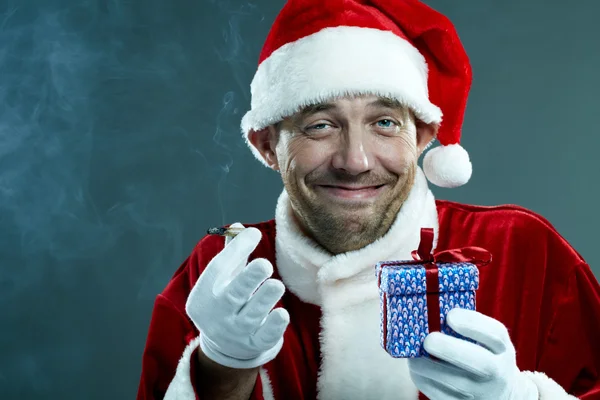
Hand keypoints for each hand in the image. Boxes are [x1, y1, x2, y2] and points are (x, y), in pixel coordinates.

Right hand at [185, 223, 289, 368]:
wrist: (225, 348)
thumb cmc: (225, 302)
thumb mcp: (220, 281)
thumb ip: (231, 255)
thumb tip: (238, 226)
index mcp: (206, 293)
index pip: (219, 269)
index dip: (236, 250)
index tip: (254, 234)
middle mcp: (219, 313)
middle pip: (233, 295)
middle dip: (249, 278)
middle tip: (265, 264)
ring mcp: (237, 331)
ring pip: (252, 314)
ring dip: (266, 297)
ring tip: (276, 285)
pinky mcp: (256, 344)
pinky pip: (265, 335)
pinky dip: (274, 325)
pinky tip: (281, 314)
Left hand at [408, 308, 537, 398]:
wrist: (499, 392)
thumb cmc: (484, 354)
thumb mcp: (487, 339)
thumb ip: (469, 324)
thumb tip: (434, 310)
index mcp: (502, 349)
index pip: (494, 335)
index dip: (472, 324)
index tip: (450, 316)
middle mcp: (498, 372)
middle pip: (481, 363)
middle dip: (451, 349)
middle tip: (428, 340)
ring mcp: (483, 393)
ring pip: (456, 383)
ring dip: (428, 366)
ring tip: (413, 354)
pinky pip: (441, 395)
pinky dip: (424, 380)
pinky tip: (416, 367)